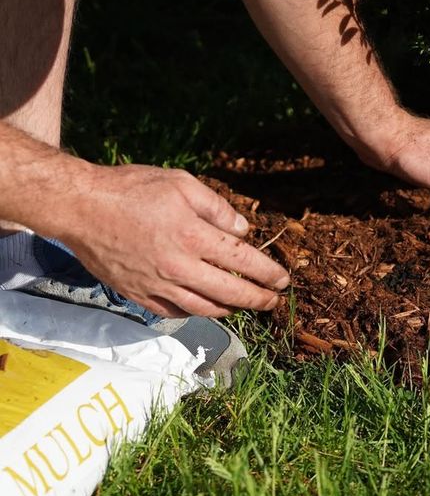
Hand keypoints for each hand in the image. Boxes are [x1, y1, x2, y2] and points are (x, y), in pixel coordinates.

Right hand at [57, 164, 288, 317]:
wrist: (79, 207)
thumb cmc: (131, 189)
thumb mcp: (181, 183)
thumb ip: (217, 208)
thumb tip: (243, 230)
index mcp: (193, 236)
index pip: (243, 261)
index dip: (268, 273)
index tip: (283, 280)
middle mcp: (179, 267)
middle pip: (230, 293)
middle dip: (258, 299)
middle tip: (273, 302)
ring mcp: (158, 285)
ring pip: (204, 308)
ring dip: (229, 309)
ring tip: (242, 305)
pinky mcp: (138, 294)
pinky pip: (174, 312)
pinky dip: (195, 312)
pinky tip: (204, 305)